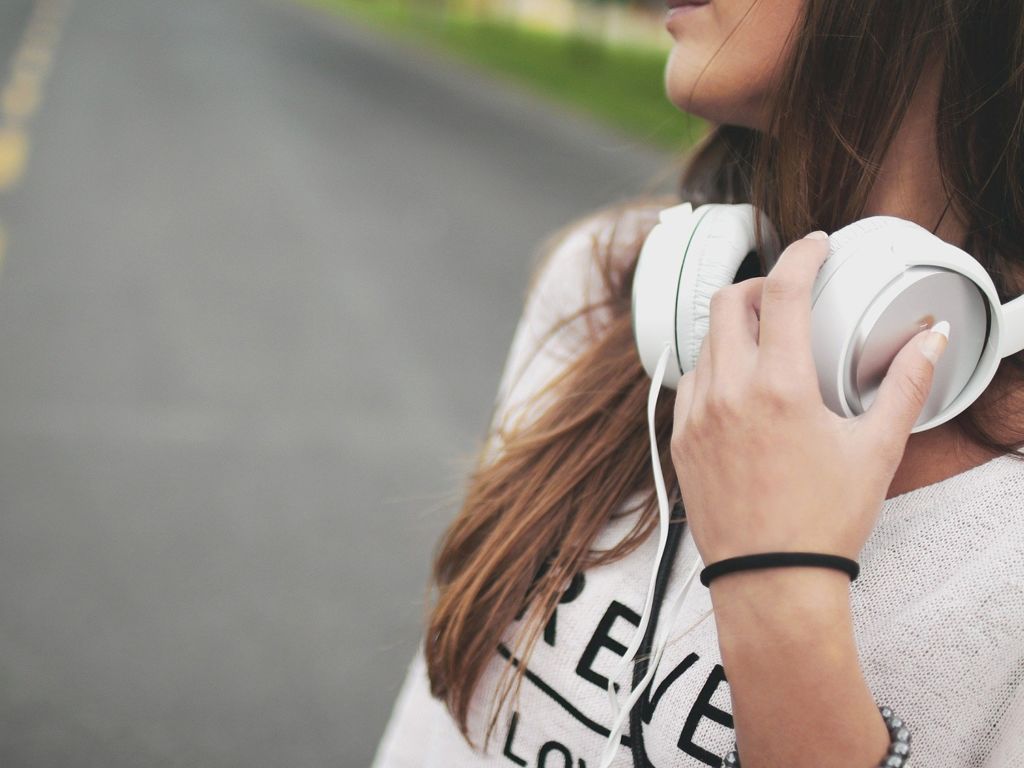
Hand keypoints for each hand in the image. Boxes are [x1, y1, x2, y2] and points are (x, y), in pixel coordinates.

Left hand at [671, 231, 949, 567]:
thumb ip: (905, 385)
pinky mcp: (680, 439)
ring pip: (705, 341)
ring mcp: (696, 416)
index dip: (801, 254)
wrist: (770, 580)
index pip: (783, 291)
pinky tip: (738, 384)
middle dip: (760, 285)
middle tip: (788, 295)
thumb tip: (933, 340)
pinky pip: (690, 382)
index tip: (815, 245)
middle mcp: (728, 392)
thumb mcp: (877, 449)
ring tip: (767, 341)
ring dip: (735, 327)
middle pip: (729, 302)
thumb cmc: (825, 521)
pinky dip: (714, 367)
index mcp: (779, 387)